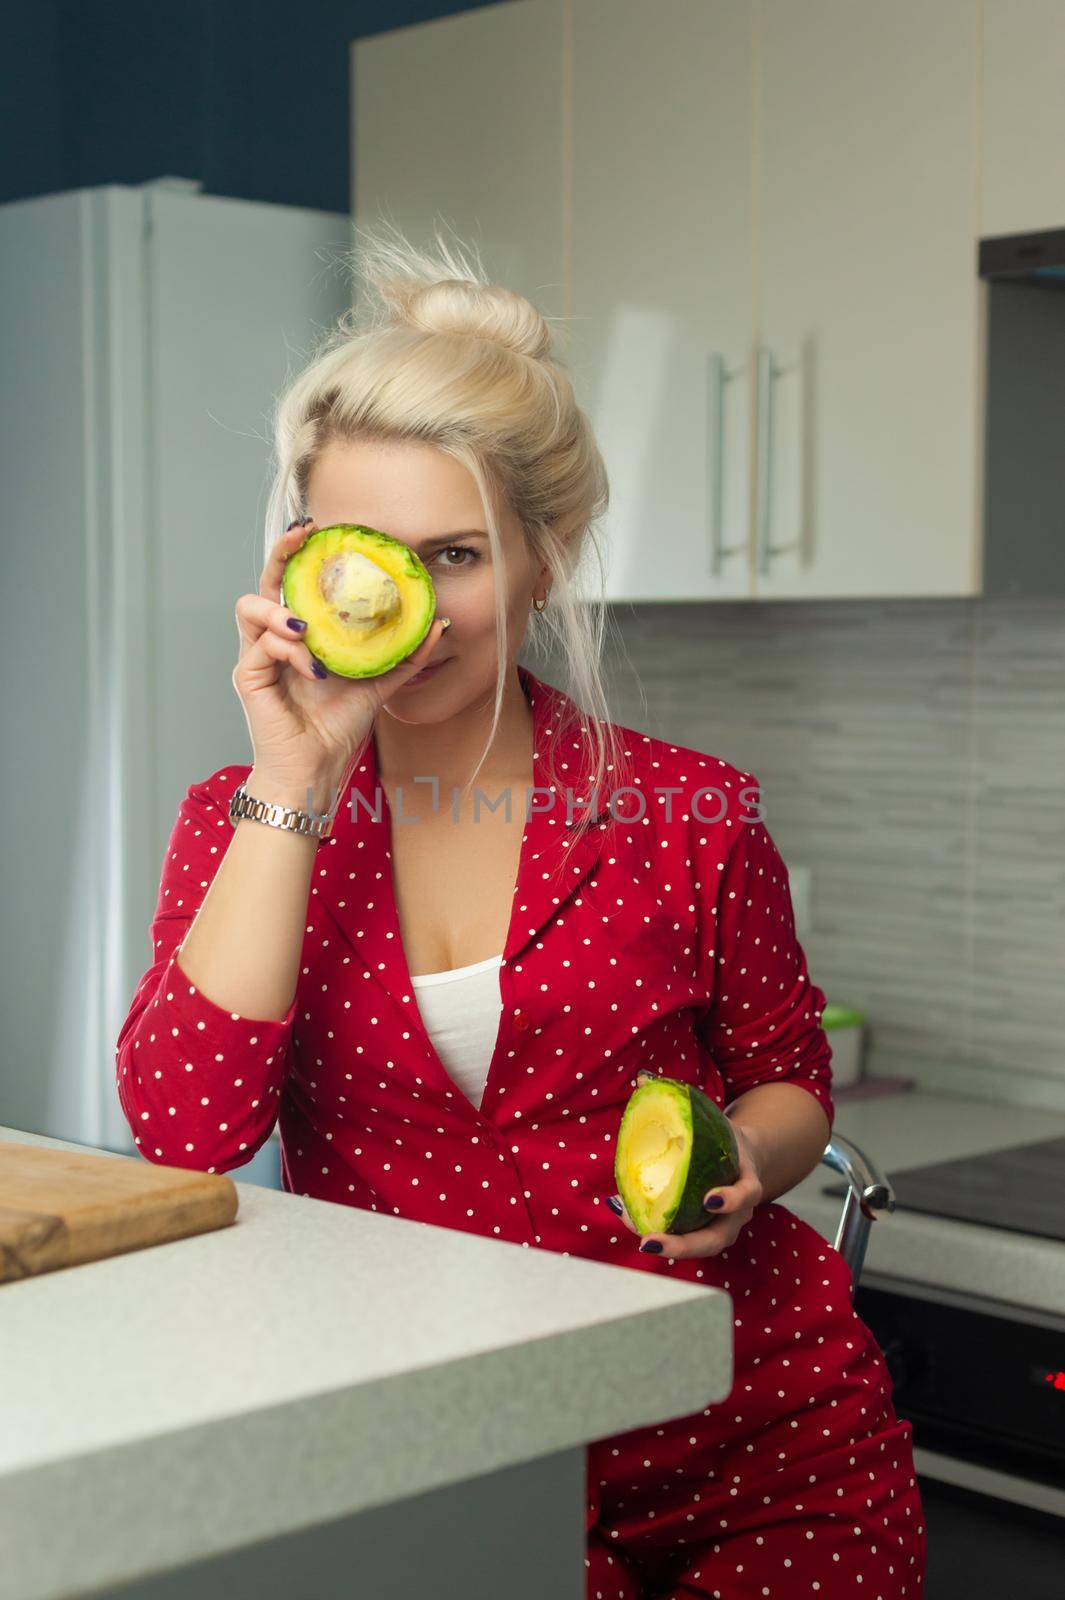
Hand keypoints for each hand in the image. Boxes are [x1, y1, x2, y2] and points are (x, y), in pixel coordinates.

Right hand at [232, 517, 450, 795]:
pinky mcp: (248, 677)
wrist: (316, 771)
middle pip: (265, 580)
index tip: (322, 530)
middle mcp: (274, 638)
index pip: (296, 582)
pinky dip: (289, 652)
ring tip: (306, 625)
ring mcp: (257, 656)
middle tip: (304, 534)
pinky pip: (261, 647)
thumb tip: (438, 624)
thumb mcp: (379, 684)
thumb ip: (405, 655)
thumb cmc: (337, 728)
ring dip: (279, 609)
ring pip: (249, 606)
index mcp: (300, 634)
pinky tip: (314, 669)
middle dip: (282, 551)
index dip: (303, 552)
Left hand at [606, 1080, 764, 1260]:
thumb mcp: (711, 1116)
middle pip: (717, 1238)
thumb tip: (642, 1077)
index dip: (731, 1199)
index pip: (747, 1194)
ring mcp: (722, 1226)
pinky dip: (655, 1230)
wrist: (742, 1158)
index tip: (709, 1199)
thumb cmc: (722, 1135)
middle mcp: (737, 1212)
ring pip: (699, 1246)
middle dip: (684, 1245)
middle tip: (650, 1240)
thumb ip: (680, 1099)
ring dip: (667, 1246)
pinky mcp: (703, 1231)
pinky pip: (682, 1238)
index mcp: (747, 1180)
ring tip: (637, 1237)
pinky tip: (625, 1213)